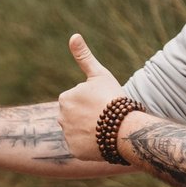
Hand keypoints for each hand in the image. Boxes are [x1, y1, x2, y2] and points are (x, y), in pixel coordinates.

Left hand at [57, 33, 125, 161]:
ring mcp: (67, 135)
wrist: (125, 129)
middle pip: (76, 116)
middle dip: (89, 117)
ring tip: (105, 130)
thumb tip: (73, 35)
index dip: (93, 102)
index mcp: (65, 98)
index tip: (104, 103)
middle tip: (106, 117)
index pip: (78, 100)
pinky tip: (102, 141)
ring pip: (78, 132)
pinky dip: (90, 145)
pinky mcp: (74, 151)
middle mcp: (61, 117)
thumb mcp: (99, 75)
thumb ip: (84, 57)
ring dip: (89, 131)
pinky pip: (81, 147)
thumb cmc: (114, 98)